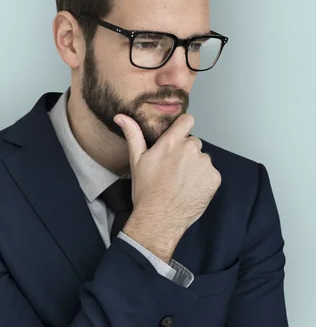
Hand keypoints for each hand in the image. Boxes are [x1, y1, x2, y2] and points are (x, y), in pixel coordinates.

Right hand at [114, 113, 221, 261]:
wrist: (160, 218)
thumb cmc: (146, 190)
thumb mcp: (136, 160)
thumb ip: (133, 134)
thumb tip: (120, 116)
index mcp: (172, 142)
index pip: (187, 120)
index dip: (183, 126)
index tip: (178, 136)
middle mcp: (191, 149)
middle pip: (193, 142)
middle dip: (185, 152)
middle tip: (173, 169)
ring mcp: (204, 164)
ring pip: (202, 159)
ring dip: (195, 166)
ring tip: (181, 181)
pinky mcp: (214, 178)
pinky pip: (210, 173)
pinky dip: (203, 180)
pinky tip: (189, 189)